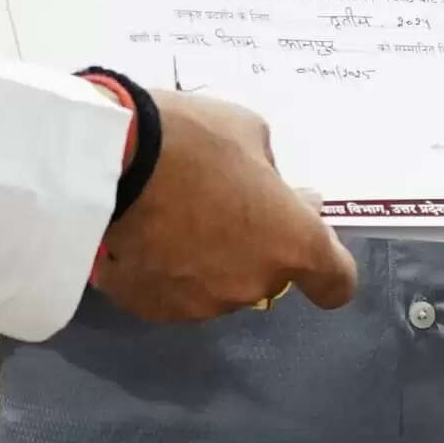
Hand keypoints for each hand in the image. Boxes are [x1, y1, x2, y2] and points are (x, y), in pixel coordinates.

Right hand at [91, 90, 358, 323]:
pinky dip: (165, 269)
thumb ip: (273, 176)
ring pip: (217, 285)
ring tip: (173, 215)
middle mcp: (252, 285)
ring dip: (210, 259)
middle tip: (225, 202)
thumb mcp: (252, 134)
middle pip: (268, 275)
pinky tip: (145, 233)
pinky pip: (170, 290)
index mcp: (292, 244)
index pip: (335, 284)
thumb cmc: (192, 138)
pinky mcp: (151, 308)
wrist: (108, 161)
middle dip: (257, 244)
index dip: (328, 269)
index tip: (311, 244)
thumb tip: (282, 196)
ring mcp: (199, 304)